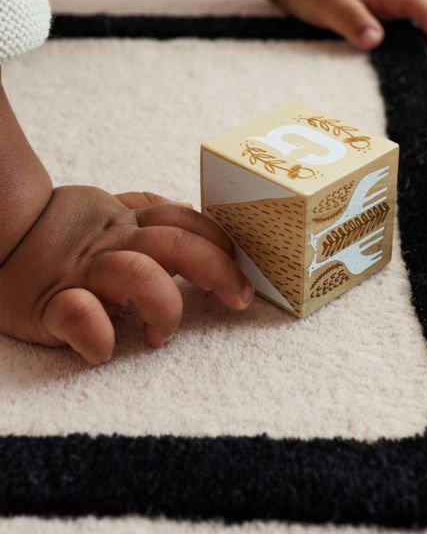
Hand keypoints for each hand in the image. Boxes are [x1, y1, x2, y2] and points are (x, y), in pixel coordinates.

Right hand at [0, 186, 252, 364]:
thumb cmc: (59, 229)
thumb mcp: (108, 210)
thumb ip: (148, 211)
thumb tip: (192, 213)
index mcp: (129, 222)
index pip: (188, 222)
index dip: (222, 242)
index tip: (244, 270)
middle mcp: (113, 243)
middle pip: (177, 244)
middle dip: (218, 270)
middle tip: (239, 299)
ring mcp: (82, 271)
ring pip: (138, 275)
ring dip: (164, 305)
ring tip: (161, 335)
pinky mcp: (48, 303)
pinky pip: (79, 316)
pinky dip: (99, 336)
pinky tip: (105, 350)